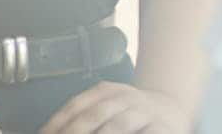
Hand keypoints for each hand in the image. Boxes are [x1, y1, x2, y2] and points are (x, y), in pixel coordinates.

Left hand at [37, 82, 191, 133]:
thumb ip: (83, 117)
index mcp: (105, 91)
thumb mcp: (106, 106)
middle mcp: (124, 98)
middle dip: (73, 133)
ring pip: (118, 126)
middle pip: (93, 116)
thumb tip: (50, 132)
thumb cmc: (129, 114)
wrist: (172, 108)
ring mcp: (144, 112)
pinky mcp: (162, 127)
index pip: (75, 107)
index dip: (56, 123)